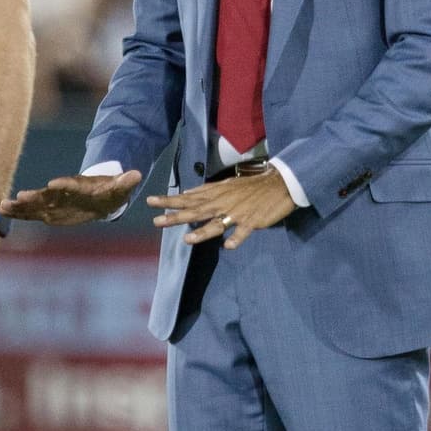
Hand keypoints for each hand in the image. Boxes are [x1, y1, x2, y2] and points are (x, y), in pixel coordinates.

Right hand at [0, 171, 142, 224]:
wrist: (98, 193)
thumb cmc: (109, 190)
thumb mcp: (119, 187)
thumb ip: (125, 182)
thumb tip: (137, 174)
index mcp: (80, 186)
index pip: (72, 185)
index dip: (65, 184)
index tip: (54, 183)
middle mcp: (63, 192)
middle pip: (47, 195)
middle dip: (34, 196)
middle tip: (20, 196)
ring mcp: (53, 202)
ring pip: (34, 204)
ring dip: (19, 206)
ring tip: (1, 205)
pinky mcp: (48, 211)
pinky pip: (30, 212)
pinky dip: (17, 212)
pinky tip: (0, 210)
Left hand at [148, 168, 294, 247]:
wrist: (280, 183)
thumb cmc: (252, 186)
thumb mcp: (227, 185)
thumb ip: (208, 191)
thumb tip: (188, 193)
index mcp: (216, 194)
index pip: (188, 197)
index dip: (170, 200)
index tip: (150, 201)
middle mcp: (223, 203)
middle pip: (196, 211)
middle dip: (176, 216)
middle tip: (157, 221)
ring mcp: (237, 213)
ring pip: (217, 223)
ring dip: (202, 232)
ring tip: (187, 239)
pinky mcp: (252, 221)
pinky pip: (243, 232)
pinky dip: (236, 239)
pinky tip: (228, 246)